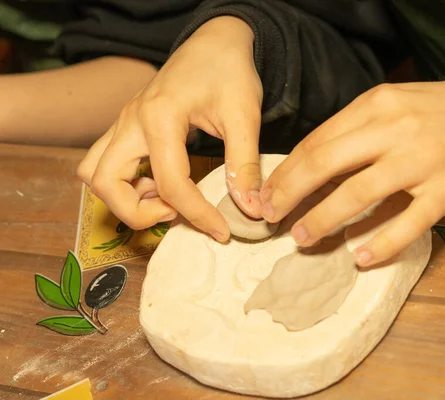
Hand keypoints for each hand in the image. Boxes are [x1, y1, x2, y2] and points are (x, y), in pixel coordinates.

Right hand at [76, 17, 263, 240]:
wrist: (215, 41)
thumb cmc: (229, 71)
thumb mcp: (244, 115)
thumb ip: (244, 164)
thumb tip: (250, 208)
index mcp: (159, 117)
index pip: (169, 184)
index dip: (197, 215)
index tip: (222, 231)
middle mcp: (131, 121)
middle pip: (104, 182)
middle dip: (136, 212)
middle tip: (175, 214)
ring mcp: (123, 122)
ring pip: (95, 173)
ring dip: (123, 196)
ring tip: (165, 199)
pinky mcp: (127, 125)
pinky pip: (106, 162)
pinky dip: (125, 183)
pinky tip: (160, 182)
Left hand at [260, 80, 444, 265]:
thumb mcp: (398, 103)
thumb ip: (358, 128)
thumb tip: (311, 162)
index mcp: (377, 104)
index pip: (317, 140)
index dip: (286, 171)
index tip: (266, 193)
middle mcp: (396, 129)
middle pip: (326, 163)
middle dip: (290, 194)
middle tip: (270, 218)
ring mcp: (424, 160)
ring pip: (359, 194)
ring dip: (323, 219)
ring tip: (302, 238)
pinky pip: (408, 223)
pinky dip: (381, 244)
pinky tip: (360, 258)